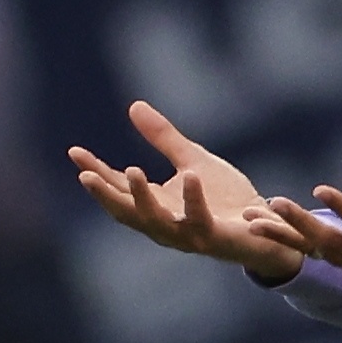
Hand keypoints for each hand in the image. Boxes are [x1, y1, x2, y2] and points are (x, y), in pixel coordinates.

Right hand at [69, 100, 302, 282]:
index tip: (75, 152)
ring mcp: (188, 234)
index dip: (96, 171)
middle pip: (127, 211)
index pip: (119, 188)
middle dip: (105, 195)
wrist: (267, 228)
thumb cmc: (226, 198)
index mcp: (157, 205)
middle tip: (84, 176)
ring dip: (142, 198)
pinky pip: (200, 219)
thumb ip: (164, 138)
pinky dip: (193, 199)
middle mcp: (165, 224)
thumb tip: (134, 106)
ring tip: (131, 170)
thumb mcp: (193, 160)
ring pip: (157, 221)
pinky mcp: (214, 237)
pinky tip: (189, 175)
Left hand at [247, 152, 341, 289]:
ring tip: (251, 221)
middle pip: (325, 239)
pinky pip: (307, 251)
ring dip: (280, 236)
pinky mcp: (341, 260)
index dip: (341, 206)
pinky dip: (284, 241)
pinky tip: (260, 228)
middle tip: (274, 203)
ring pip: (308, 248)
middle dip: (298, 223)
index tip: (319, 188)